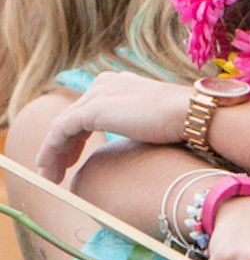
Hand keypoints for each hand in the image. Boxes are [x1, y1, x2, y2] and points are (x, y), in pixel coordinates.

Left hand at [35, 72, 190, 182]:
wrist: (191, 113)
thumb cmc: (182, 120)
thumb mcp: (154, 119)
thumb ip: (139, 123)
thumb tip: (141, 140)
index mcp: (120, 83)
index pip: (88, 110)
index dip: (77, 136)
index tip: (74, 158)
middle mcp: (105, 83)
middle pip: (73, 117)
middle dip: (62, 146)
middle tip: (57, 170)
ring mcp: (98, 94)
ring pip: (63, 125)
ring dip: (53, 152)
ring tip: (51, 176)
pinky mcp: (94, 109)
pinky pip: (61, 131)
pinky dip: (51, 149)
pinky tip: (48, 167)